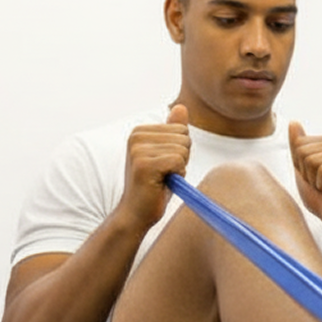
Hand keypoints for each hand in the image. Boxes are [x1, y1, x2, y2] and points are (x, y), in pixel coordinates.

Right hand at [117, 104, 191, 230]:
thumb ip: (173, 131)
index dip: (181, 152)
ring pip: (182, 149)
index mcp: (140, 131)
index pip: (182, 130)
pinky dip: (177, 175)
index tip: (164, 166)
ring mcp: (138, 149)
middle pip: (184, 137)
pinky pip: (178, 161)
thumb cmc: (155, 186)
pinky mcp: (143, 164)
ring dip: (179, 168)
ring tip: (161, 179)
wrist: (137, 214)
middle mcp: (136, 136)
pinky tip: (162, 183)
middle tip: (164, 174)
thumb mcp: (167, 155)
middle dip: (181, 159)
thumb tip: (182, 107)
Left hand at [288, 121, 321, 234]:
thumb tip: (293, 121)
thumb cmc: (319, 196)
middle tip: (320, 184)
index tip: (313, 176)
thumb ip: (297, 146)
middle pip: (304, 151)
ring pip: (313, 160)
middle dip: (306, 173)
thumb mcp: (301, 168)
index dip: (300, 165)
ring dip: (315, 180)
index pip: (299, 144)